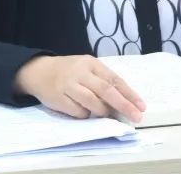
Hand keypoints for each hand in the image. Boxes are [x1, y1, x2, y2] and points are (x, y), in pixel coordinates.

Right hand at [13, 55, 145, 122]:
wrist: (38, 71)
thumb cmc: (69, 71)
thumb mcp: (87, 69)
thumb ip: (102, 81)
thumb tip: (123, 101)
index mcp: (91, 63)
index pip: (114, 79)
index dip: (129, 94)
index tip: (141, 106)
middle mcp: (80, 73)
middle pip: (106, 90)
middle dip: (123, 105)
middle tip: (136, 116)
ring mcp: (68, 85)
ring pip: (92, 102)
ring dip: (103, 111)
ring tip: (106, 114)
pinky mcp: (59, 98)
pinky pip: (78, 112)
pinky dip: (85, 115)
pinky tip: (84, 111)